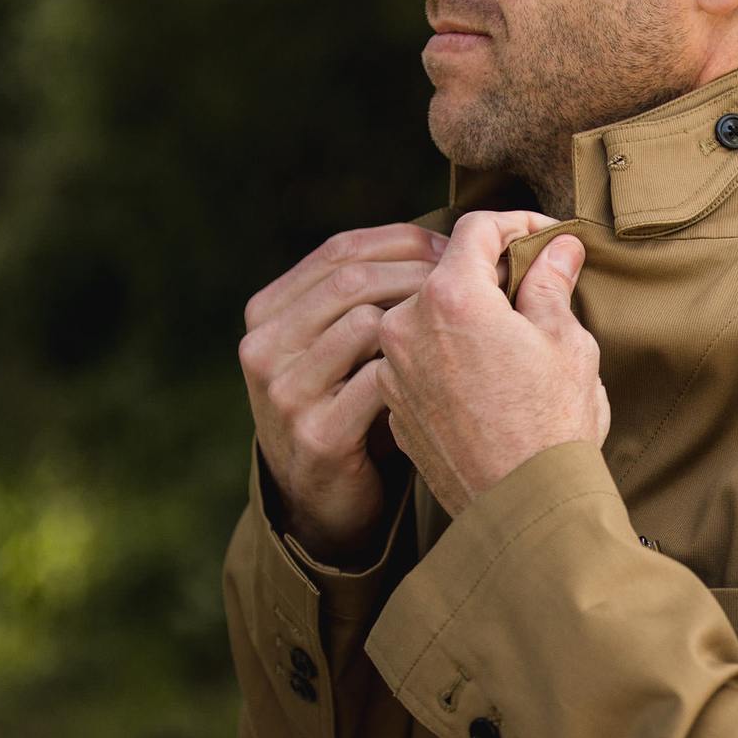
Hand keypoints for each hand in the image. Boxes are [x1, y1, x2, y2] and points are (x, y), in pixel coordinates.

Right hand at [238, 222, 455, 561]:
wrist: (324, 502)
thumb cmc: (350, 406)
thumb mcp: (337, 343)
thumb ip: (363, 292)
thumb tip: (441, 234)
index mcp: (266, 312)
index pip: (340, 249)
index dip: (404, 241)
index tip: (454, 247)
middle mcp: (263, 348)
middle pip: (353, 279)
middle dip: (422, 272)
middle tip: (474, 280)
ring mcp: (284, 395)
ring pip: (366, 323)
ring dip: (426, 316)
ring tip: (468, 320)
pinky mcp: (316, 437)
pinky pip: (380, 380)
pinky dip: (420, 368)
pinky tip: (453, 369)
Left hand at [375, 210, 610, 519]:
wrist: (523, 508)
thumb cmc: (551, 424)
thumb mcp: (566, 341)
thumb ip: (551, 283)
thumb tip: (558, 247)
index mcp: (451, 297)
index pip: (476, 229)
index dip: (516, 224)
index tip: (543, 238)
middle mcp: (407, 325)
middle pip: (446, 271)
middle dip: (490, 272)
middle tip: (534, 285)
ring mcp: (394, 368)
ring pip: (428, 315)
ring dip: (465, 314)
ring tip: (510, 336)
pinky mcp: (393, 405)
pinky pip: (417, 358)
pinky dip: (447, 353)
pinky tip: (484, 375)